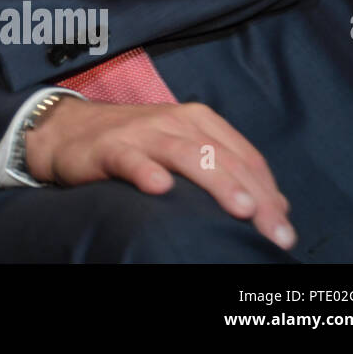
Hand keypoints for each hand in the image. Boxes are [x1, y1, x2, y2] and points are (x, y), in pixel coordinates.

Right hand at [25, 97, 295, 250]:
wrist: (67, 130)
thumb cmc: (134, 145)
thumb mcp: (182, 149)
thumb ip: (224, 170)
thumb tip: (275, 206)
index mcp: (199, 121)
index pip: (244, 156)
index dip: (269, 191)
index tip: (284, 228)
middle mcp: (175, 122)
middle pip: (223, 158)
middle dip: (255, 196)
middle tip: (274, 232)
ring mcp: (142, 133)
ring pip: (186, 155)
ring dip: (217, 181)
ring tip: (241, 208)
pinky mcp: (109, 147)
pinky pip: (130, 159)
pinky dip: (146, 171)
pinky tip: (161, 188)